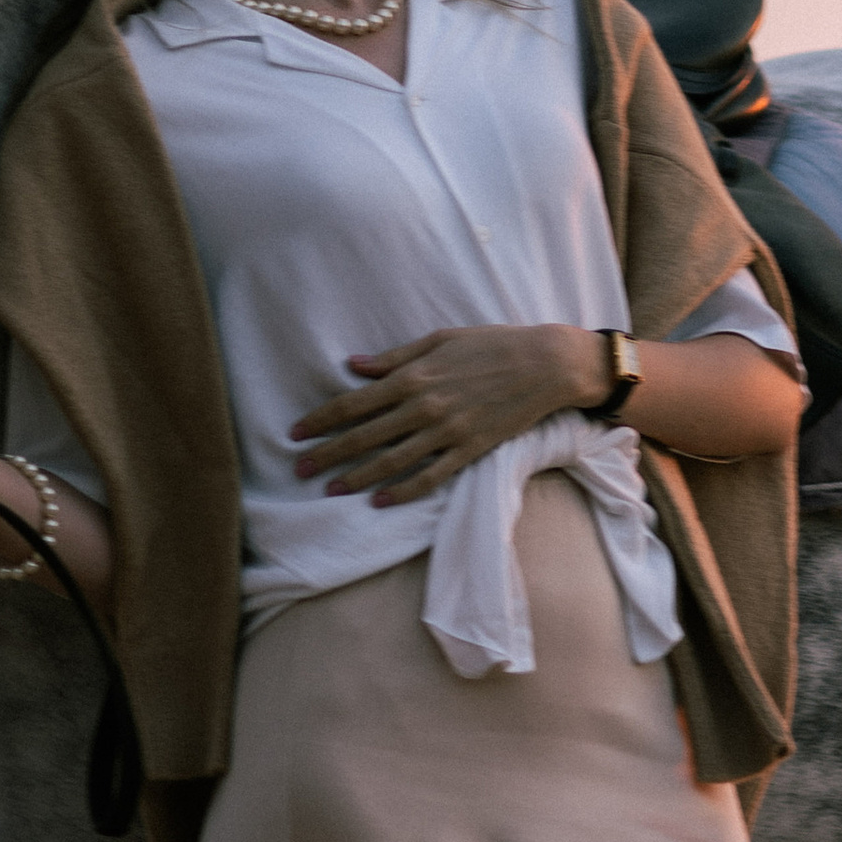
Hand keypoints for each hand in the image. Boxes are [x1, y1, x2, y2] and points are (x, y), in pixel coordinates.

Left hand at [291, 325, 607, 504]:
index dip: (320, 420)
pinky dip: (403, 491)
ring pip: (391, 461)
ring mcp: (447, 432)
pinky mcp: (469, 450)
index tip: (296, 434)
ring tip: (330, 490)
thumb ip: (394, 358)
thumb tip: (352, 365)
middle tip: (299, 469)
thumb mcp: (439, 340)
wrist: (545, 364)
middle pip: (364, 436)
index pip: (353, 403)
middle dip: (327, 454)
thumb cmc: (491, 344)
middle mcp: (424, 407)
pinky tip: (380, 501)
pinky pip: (430, 477)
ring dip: (357, 478)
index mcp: (413, 377)